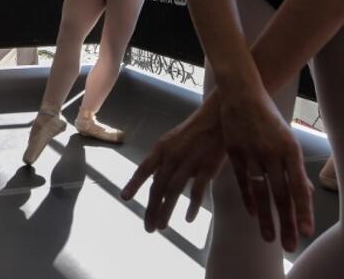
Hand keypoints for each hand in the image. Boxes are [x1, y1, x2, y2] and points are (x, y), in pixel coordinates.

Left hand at [122, 99, 227, 229]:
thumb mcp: (172, 141)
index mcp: (162, 148)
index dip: (134, 184)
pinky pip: (197, 191)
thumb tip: (154, 180)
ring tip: (161, 227)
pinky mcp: (207, 167)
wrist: (218, 117)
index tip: (125, 198)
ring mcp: (189, 162)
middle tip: (148, 227)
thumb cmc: (194, 131)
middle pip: (158, 187)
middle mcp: (172, 156)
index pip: (144, 168)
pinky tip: (188, 219)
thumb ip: (163, 160)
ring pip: (173, 192)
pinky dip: (191, 206)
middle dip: (151, 209)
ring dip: (166, 211)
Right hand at [214, 89, 313, 250]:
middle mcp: (272, 153)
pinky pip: (242, 182)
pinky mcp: (234, 152)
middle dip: (286, 223)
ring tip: (269, 238)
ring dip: (266, 218)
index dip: (303, 211)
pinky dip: (249, 199)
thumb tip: (304, 193)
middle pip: (281, 195)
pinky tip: (254, 214)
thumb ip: (294, 167)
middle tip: (290, 245)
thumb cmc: (269, 117)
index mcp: (290, 149)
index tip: (306, 232)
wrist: (242, 93)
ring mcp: (251, 153)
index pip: (298, 187)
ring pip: (261, 193)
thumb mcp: (287, 139)